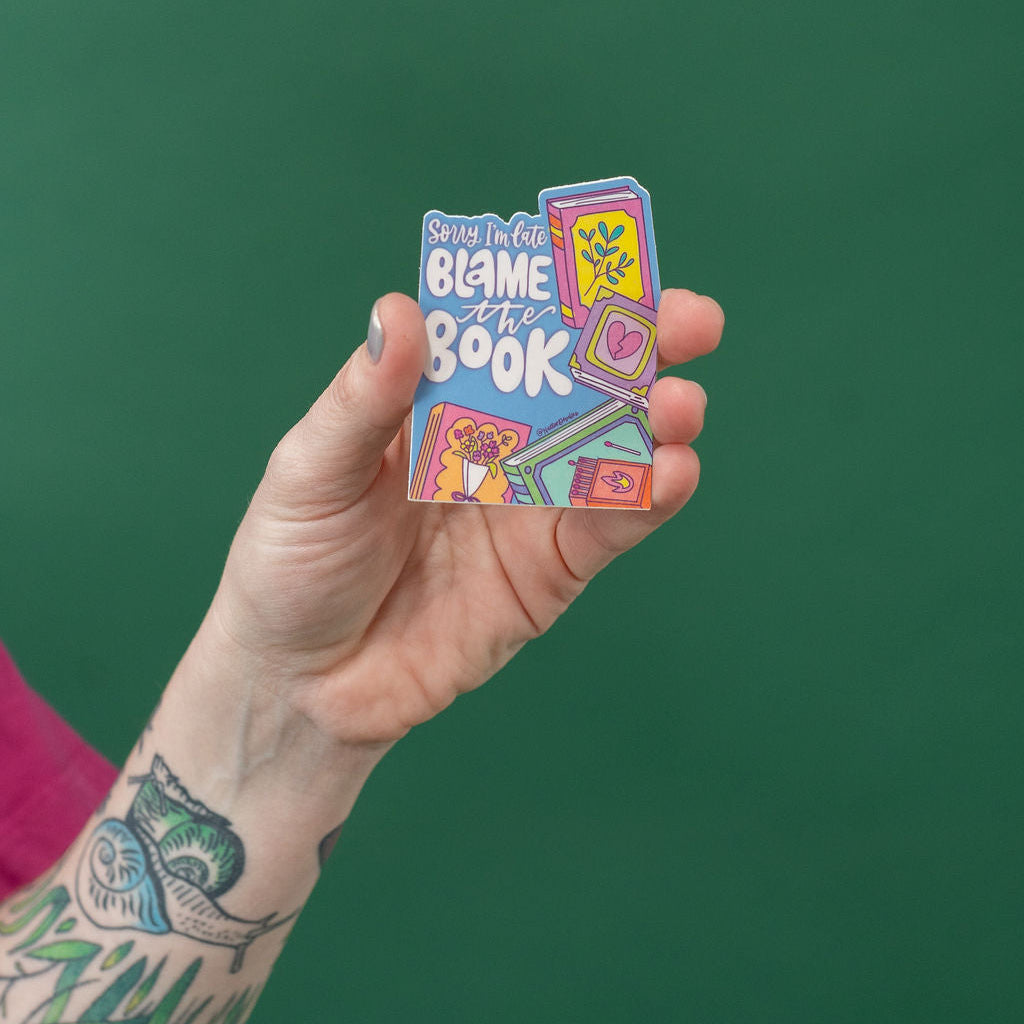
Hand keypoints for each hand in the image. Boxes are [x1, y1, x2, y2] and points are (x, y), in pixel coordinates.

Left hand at [200, 289, 721, 747]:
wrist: (302, 684)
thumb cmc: (291, 564)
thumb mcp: (311, 471)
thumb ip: (363, 400)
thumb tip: (403, 311)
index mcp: (436, 404)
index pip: (509, 333)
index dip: (561, 299)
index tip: (609, 270)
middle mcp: (495, 446)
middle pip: (579, 384)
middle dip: (638, 350)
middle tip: (691, 325)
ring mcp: (528, 508)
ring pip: (610, 450)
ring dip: (657, 422)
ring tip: (680, 407)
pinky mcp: (551, 571)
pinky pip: (609, 526)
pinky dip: (648, 498)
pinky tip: (671, 472)